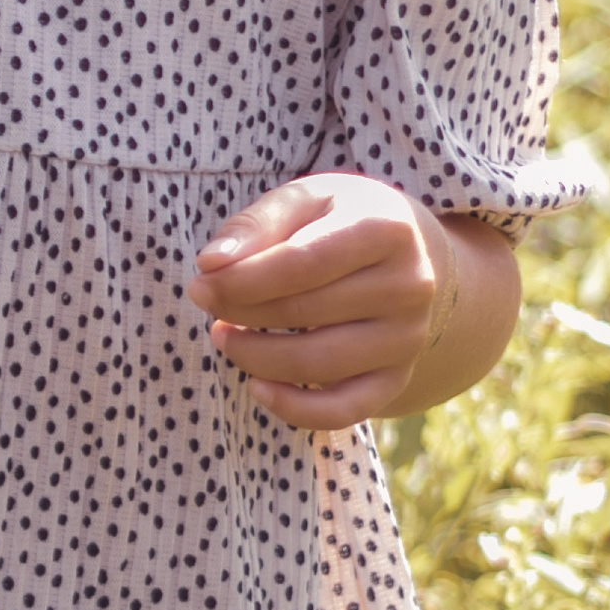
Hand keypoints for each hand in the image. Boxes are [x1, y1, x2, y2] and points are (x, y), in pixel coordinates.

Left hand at [192, 173, 459, 429]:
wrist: (408, 256)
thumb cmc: (341, 221)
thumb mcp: (305, 199)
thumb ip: (257, 224)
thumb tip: (212, 263)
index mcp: (386, 229)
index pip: (301, 263)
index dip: (242, 280)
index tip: (201, 283)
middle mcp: (408, 286)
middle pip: (304, 312)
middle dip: (240, 311)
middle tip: (207, 303)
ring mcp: (406, 338)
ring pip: (317, 364)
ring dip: (255, 357)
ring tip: (225, 335)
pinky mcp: (396, 378)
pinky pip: (343, 410)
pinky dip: (293, 409)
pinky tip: (257, 386)